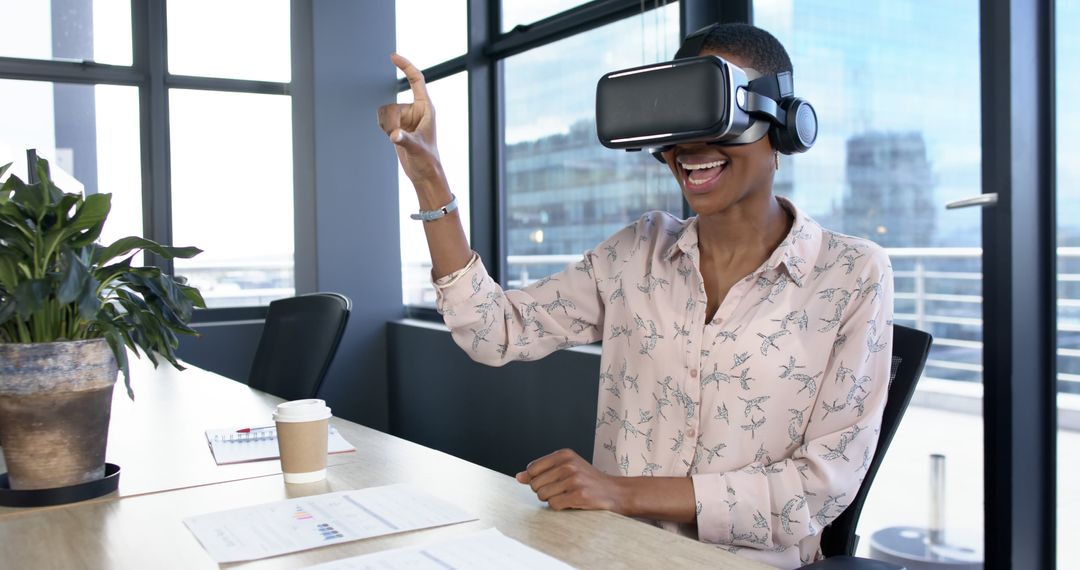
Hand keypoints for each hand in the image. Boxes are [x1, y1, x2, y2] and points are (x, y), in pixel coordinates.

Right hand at [376, 53, 443, 184]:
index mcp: (426, 108)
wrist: (424, 173)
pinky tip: (394, 138)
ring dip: (387, 126)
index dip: (405, 66)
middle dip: (391, 121)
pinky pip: (383, 119)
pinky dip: (384, 128)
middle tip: (398, 136)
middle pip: (393, 104)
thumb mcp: (417, 148)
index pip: (416, 80)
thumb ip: (405, 139)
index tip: (393, 56)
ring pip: (386, 112)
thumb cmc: (427, 159)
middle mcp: (416, 109)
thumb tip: (394, 135)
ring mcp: (406, 117)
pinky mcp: (398, 124)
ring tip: (398, 139)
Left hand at [516, 449, 628, 513]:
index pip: (532, 469)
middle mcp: (568, 464)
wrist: (616, 492)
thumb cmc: (588, 481)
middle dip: (544, 491)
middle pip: (535, 484)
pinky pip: (553, 505)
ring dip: (552, 500)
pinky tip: (572, 502)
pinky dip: (560, 507)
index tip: (552, 482)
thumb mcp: (566, 469)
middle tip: (561, 491)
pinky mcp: (579, 495)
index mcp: (564, 454)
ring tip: (567, 496)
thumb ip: (542, 471)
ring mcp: (574, 480)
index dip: (537, 480)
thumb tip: (519, 477)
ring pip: (543, 495)